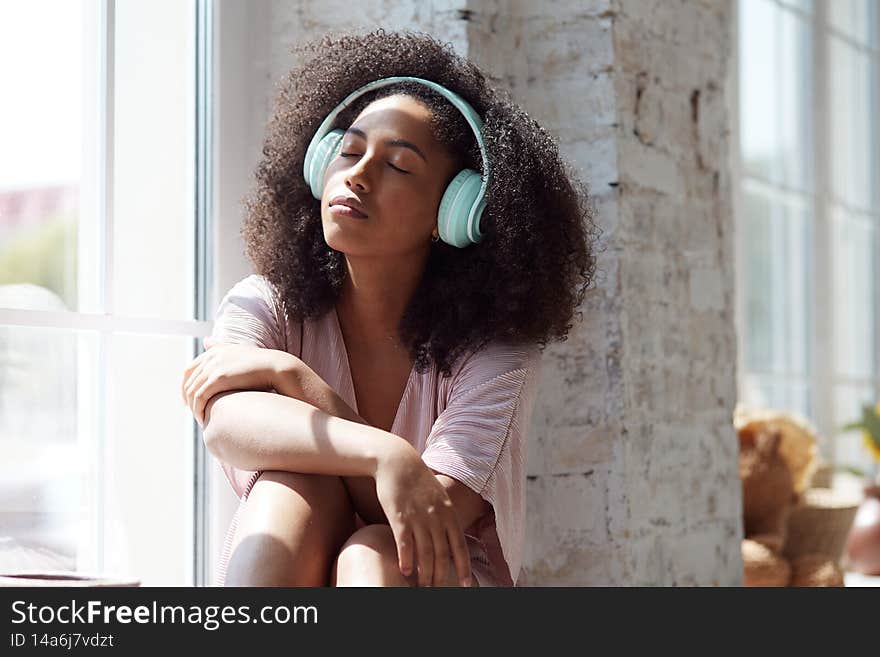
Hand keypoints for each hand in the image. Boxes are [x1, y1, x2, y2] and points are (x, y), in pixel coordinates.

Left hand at [181, 339, 286, 426]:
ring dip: (194, 408)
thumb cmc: (261, 362)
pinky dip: (198, 410)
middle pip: (188, 382)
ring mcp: (213, 366)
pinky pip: (199, 397)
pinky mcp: (218, 378)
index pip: (188, 371)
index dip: (185, 387)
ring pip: (192, 392)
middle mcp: (210, 356)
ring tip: (202, 419)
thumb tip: (206, 340)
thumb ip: (219, 347)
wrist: (276, 367)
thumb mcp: (236, 350)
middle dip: (188, 400)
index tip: (190, 401)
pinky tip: (205, 419)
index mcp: (213, 351)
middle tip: (195, 413)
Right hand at [374, 443, 471, 586]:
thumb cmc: (416, 481)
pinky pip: (405, 543)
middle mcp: (437, 517)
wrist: (397, 461)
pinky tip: (405, 571)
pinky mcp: (400, 516)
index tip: (466, 585)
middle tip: (437, 591)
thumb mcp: (438, 496)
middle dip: (441, 577)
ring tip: (422, 587)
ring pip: (425, 553)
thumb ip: (444, 516)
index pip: (460, 546)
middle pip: (442, 555)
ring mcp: (419, 517)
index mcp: (448, 513)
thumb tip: (448, 536)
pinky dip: (406, 559)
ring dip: (425, 574)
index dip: (464, 568)